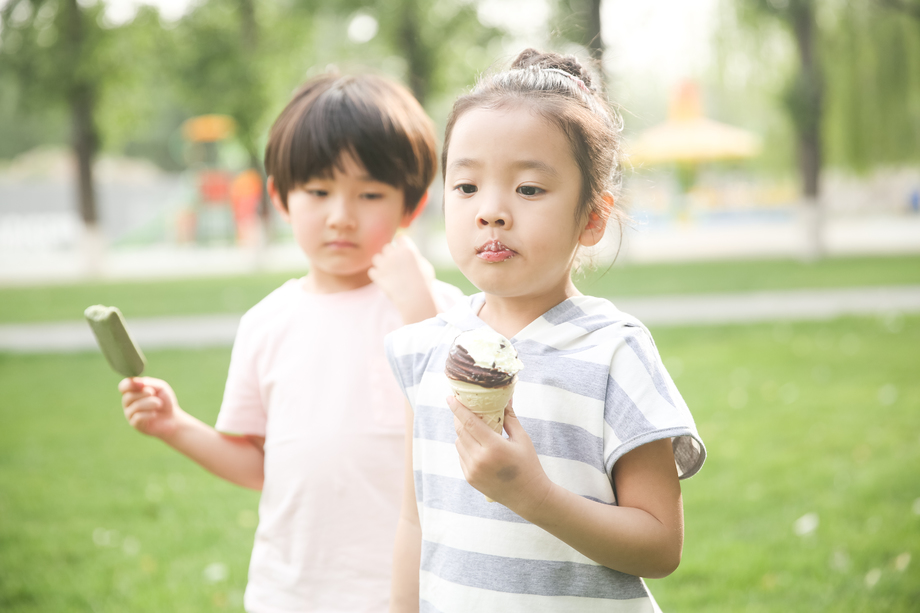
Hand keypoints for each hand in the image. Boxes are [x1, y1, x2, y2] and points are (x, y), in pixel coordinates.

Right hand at [119, 377, 184, 439]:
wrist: (172, 418)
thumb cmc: (165, 400)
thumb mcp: (160, 387)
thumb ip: (149, 383)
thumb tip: (138, 382)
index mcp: (132, 392)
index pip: (123, 386)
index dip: (130, 384)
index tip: (142, 384)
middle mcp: (128, 403)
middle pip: (127, 397)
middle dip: (143, 394)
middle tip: (153, 394)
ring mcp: (130, 414)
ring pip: (134, 407)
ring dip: (149, 403)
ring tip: (159, 404)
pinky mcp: (135, 424)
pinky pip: (138, 417)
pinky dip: (148, 414)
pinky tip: (155, 414)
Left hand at [369, 235, 436, 323]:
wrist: (416, 298)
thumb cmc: (424, 283)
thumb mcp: (425, 266)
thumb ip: (414, 257)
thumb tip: (408, 255)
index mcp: (407, 249)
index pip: (400, 238)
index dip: (401, 245)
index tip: (403, 254)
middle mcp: (394, 254)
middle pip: (387, 247)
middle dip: (390, 255)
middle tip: (395, 265)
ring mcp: (384, 264)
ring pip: (376, 258)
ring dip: (381, 264)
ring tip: (388, 273)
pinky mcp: (377, 275)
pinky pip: (372, 271)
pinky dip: (377, 275)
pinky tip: (385, 281)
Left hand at [447, 396, 551, 512]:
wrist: (528, 496)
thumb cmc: (528, 465)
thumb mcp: (522, 439)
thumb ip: (510, 417)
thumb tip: (506, 397)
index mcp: (494, 447)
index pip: (469, 422)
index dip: (458, 408)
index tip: (450, 397)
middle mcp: (479, 459)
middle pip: (461, 431)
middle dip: (458, 417)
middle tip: (461, 406)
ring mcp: (473, 470)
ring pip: (459, 443)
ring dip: (463, 432)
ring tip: (473, 426)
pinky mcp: (470, 478)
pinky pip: (461, 456)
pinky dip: (465, 446)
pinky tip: (477, 444)